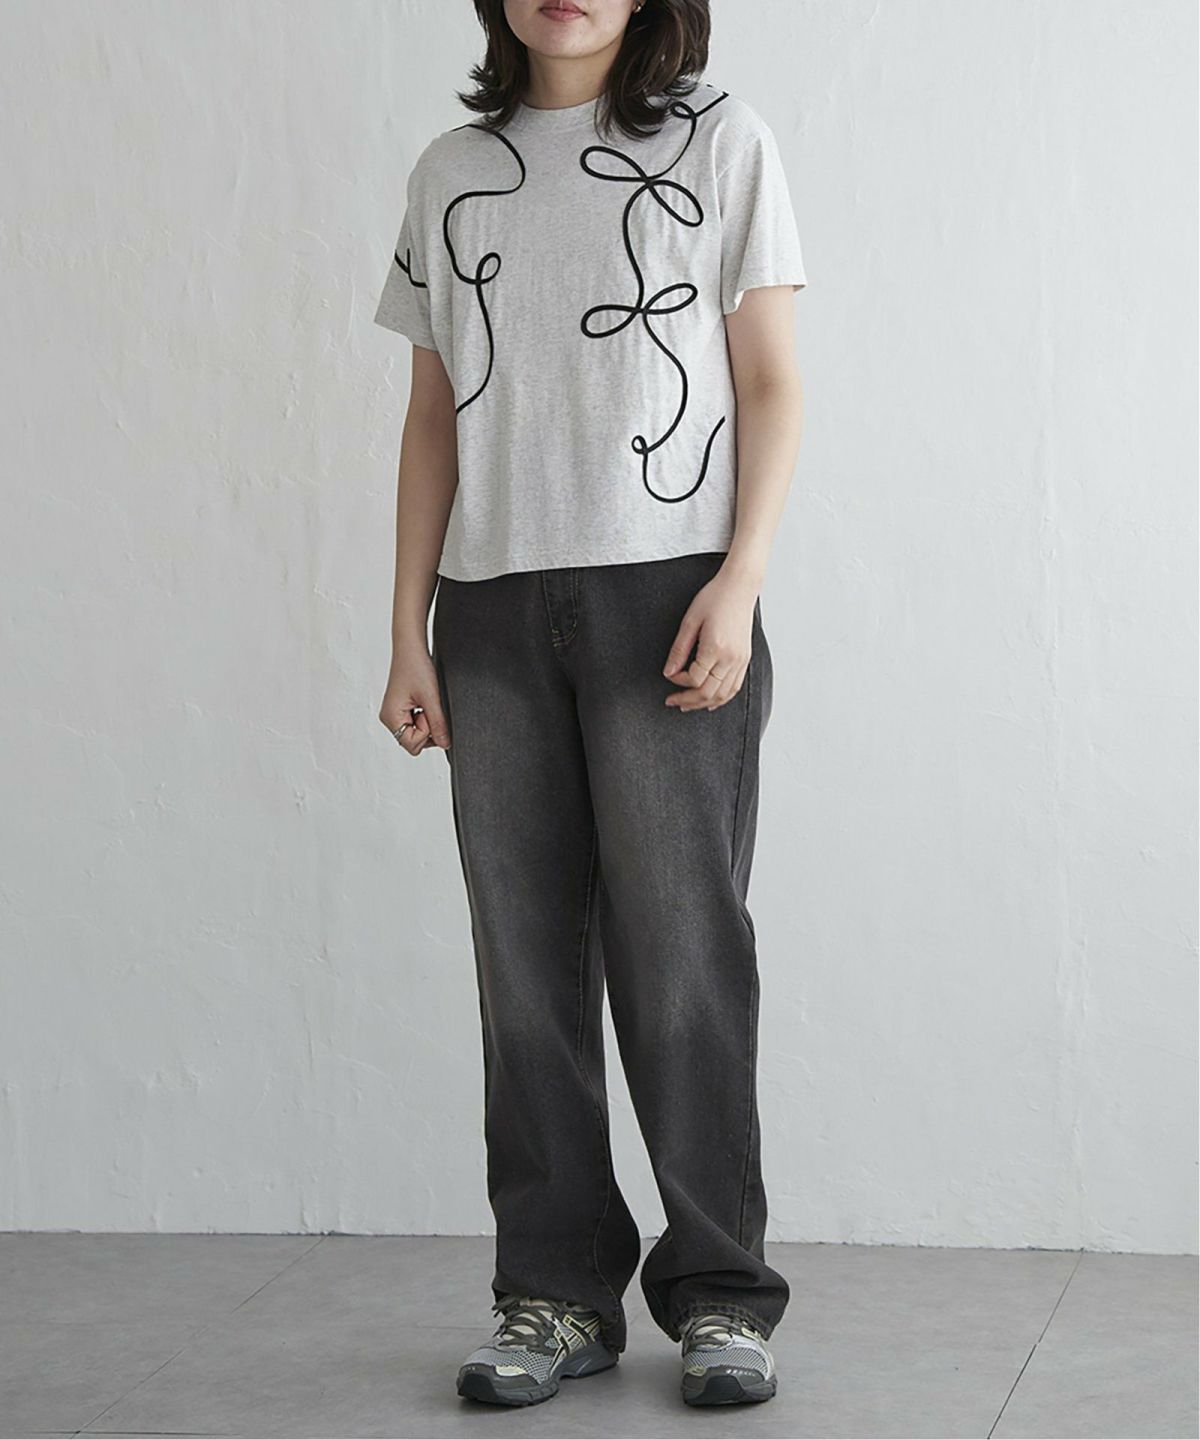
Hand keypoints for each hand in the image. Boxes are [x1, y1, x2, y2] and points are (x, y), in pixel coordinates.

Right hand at [380, 642, 450, 754]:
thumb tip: (444, 744)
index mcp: (391, 718)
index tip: (428, 711)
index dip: (427, 731)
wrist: (410, 648)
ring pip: (416, 732)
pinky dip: (423, 715)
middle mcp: (389, 719)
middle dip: (427, 728)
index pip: (412, 745)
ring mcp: (393, 714)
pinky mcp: (399, 709)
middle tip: (428, 705)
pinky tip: (423, 700)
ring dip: (426, 721)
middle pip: (413, 741)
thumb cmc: (416, 667)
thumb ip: (438, 724)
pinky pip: (415, 722)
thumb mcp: (431, 698)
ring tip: (425, 701)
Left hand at [662, 564, 757, 711]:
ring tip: (688, 705)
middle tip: (673, 701)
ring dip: (704, 703)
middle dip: (688, 700)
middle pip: (708, 692)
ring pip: (723, 695)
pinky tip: (711, 701)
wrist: (739, 587)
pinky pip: (734, 687)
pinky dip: (722, 698)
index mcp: (715, 648)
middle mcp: (731, 658)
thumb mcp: (690, 621)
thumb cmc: (715, 598)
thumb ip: (679, 650)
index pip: (694, 679)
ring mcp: (740, 660)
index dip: (678, 681)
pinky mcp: (745, 659)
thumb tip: (669, 671)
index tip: (669, 674)